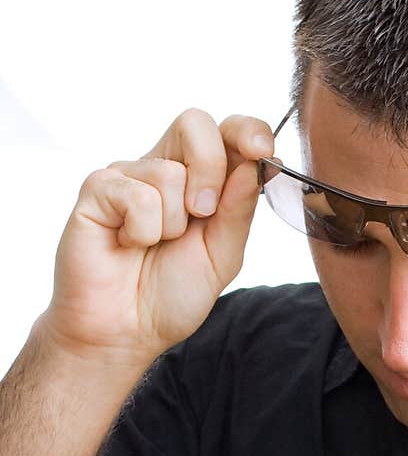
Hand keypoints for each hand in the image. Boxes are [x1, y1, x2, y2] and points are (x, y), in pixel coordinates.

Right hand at [41, 110, 273, 367]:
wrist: (125, 332)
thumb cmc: (171, 295)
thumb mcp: (222, 256)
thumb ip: (238, 211)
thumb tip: (254, 163)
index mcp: (201, 179)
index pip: (227, 131)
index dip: (247, 130)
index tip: (262, 150)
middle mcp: (164, 168)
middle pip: (195, 124)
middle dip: (210, 170)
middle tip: (202, 214)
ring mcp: (128, 175)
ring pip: (168, 171)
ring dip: (172, 223)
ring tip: (154, 245)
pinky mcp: (97, 189)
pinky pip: (135, 194)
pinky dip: (141, 230)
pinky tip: (127, 244)